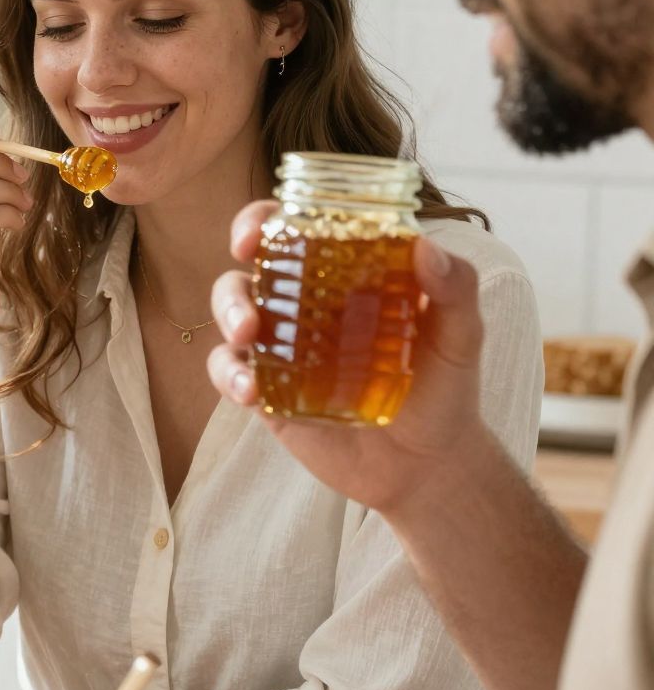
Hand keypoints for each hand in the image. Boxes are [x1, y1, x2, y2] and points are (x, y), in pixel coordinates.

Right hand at [207, 201, 492, 517]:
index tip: (258, 232)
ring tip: (246, 339)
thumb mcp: (461, 336)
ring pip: (233, 318)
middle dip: (235, 284)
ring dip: (228, 319)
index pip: (296, 232)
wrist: (429, 468)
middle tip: (249, 308)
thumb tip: (423, 245)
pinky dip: (229, 375)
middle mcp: (307, 306)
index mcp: (346, 276)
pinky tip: (249, 391)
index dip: (264, 222)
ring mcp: (284, 350)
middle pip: (250, 274)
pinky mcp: (271, 394)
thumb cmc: (446, 391)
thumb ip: (455, 288)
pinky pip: (232, 374)